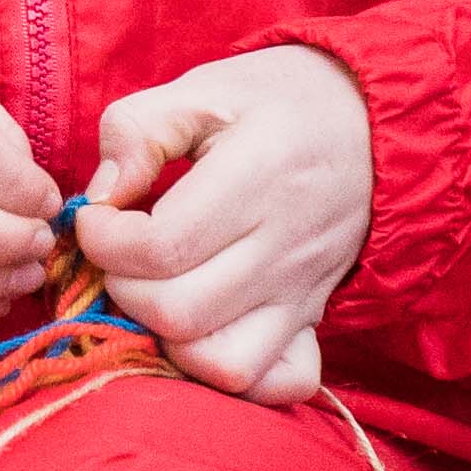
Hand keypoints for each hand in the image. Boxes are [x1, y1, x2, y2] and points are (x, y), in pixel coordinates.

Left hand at [73, 44, 373, 402]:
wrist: (372, 123)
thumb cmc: (278, 102)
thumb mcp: (203, 88)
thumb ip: (137, 131)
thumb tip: (100, 197)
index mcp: (259, 177)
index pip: (161, 248)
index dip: (104, 241)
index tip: (98, 216)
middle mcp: (286, 246)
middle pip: (179, 313)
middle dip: (123, 289)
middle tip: (119, 254)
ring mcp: (304, 293)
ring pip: (220, 362)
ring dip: (165, 338)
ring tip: (153, 291)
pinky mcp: (313, 318)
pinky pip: (278, 382)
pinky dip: (228, 372)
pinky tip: (200, 333)